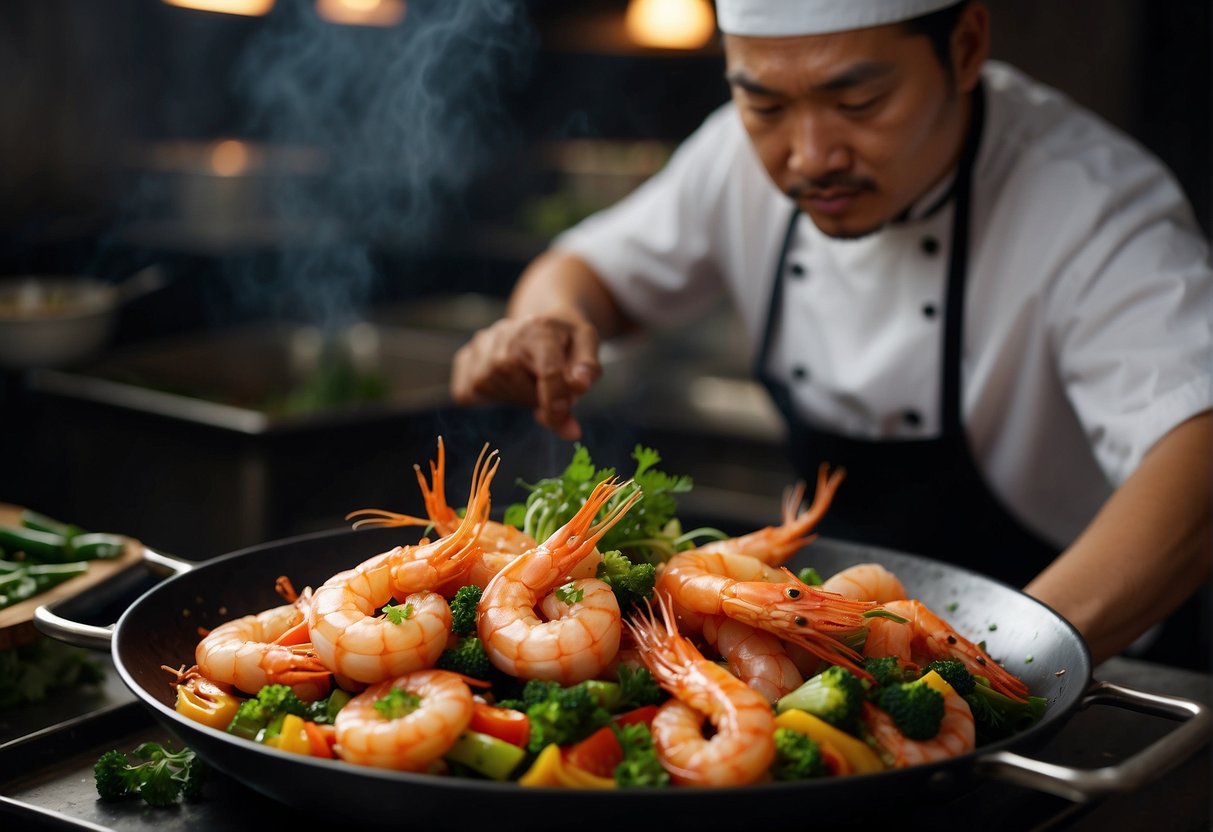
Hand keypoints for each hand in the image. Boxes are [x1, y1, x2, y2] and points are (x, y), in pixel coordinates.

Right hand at [450, 314, 601, 440]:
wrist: (537, 321)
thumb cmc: (565, 338)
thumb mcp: (587, 344)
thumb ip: (588, 368)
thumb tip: (580, 386)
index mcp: (540, 330)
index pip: (548, 372)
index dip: (555, 399)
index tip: (562, 417)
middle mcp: (505, 335)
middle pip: (523, 391)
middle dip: (541, 399)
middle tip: (548, 384)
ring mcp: (480, 347)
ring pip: (497, 395)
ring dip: (517, 398)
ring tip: (526, 377)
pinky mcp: (464, 360)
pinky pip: (468, 395)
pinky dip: (487, 397)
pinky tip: (502, 380)